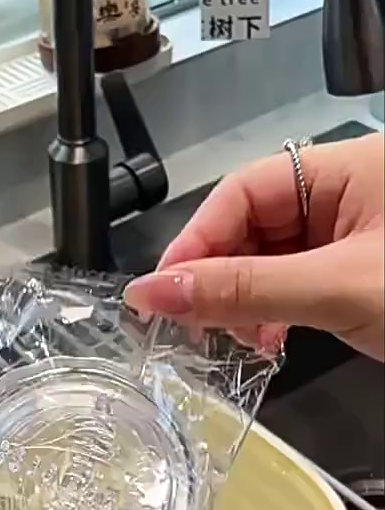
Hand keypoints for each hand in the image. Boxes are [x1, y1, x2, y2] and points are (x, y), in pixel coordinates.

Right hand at [124, 134, 384, 359]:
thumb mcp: (336, 288)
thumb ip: (247, 289)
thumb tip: (154, 292)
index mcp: (345, 169)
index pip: (241, 192)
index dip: (196, 242)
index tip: (164, 293)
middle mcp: (344, 195)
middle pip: (250, 228)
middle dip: (218, 280)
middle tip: (197, 326)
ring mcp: (351, 238)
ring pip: (268, 263)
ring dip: (242, 304)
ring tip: (238, 339)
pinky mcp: (354, 277)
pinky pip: (293, 288)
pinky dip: (270, 315)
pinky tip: (265, 340)